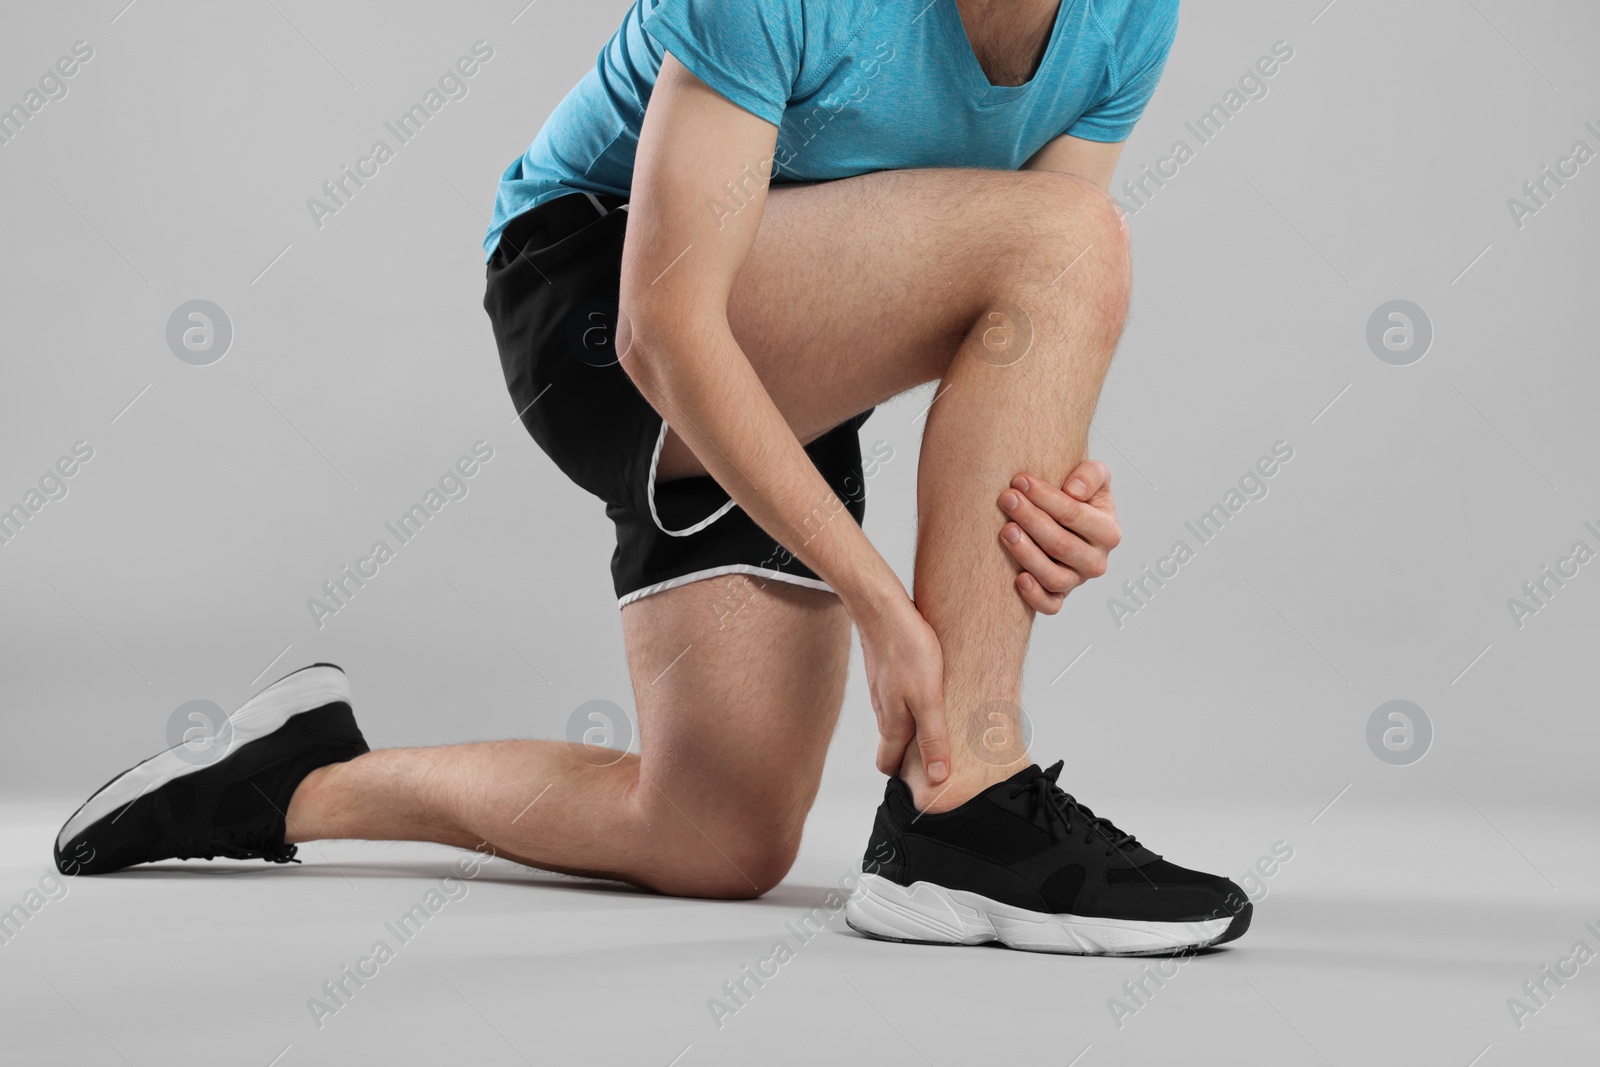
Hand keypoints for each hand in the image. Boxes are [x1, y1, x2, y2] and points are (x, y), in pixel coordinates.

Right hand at [855, 591, 948, 783]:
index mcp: (892, 724)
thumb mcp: (928, 698)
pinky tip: (929, 692)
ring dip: (914, 728)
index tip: (927, 779)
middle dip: (912, 756)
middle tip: (941, 754)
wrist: (882, 609)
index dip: (905, 776)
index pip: (888, 765)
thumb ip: (932, 738)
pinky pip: (897, 699)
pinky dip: (912, 704)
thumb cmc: (906, 650)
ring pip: (896, 721)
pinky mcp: (886, 673)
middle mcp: (883, 711)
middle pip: (893, 745)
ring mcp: (882, 691)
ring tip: (941, 724)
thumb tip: (937, 777)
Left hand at [997, 459, 1121, 614]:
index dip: (1045, 497)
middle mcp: (1096, 561)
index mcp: (1108, 532)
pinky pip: (1050, 606)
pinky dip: (1035, 596)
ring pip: (1054, 577)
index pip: (1074, 515)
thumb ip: (1091, 474)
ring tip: (1006, 530)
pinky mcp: (1059, 596)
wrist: (1066, 519)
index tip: (1020, 481)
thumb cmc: (1078, 496)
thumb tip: (1074, 491)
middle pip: (1061, 545)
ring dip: (1027, 554)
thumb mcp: (1094, 476)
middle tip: (1007, 499)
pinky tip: (1018, 578)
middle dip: (1031, 520)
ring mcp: (1077, 581)